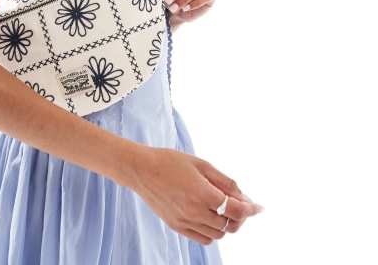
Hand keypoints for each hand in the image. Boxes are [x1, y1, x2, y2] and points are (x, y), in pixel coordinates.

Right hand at [130, 146, 263, 245]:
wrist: (141, 170)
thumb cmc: (171, 161)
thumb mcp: (201, 164)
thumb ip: (223, 180)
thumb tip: (243, 195)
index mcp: (202, 193)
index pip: (236, 209)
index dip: (251, 209)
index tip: (259, 207)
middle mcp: (194, 211)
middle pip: (230, 224)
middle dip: (240, 216)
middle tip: (240, 204)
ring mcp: (185, 222)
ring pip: (218, 234)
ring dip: (227, 223)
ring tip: (224, 208)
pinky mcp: (177, 227)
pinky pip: (204, 238)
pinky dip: (213, 231)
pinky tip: (210, 216)